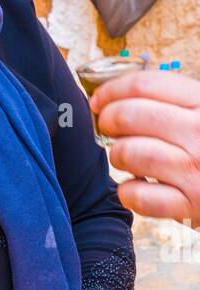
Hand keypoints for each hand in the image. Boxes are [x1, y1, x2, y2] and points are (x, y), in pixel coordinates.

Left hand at [90, 70, 199, 227]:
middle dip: (108, 120)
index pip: (146, 85)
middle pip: (130, 115)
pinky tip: (136, 186)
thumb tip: (114, 96)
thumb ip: (171, 100)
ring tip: (127, 157)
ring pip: (129, 153)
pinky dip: (128, 192)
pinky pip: (139, 196)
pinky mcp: (191, 204)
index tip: (99, 101)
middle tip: (108, 127)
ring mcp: (196, 171)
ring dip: (118, 154)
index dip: (112, 91)